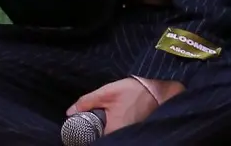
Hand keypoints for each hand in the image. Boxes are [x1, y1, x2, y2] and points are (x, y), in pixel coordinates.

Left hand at [67, 76, 181, 132]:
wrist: (160, 91)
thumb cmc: (135, 91)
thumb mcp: (108, 92)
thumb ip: (87, 101)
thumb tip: (70, 112)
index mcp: (112, 131)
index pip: (92, 140)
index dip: (84, 135)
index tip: (79, 129)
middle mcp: (121, 137)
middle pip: (102, 138)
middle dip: (95, 132)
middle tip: (90, 121)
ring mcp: (128, 135)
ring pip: (111, 135)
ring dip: (105, 130)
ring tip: (102, 119)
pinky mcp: (135, 132)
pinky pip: (119, 133)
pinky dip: (114, 128)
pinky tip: (114, 119)